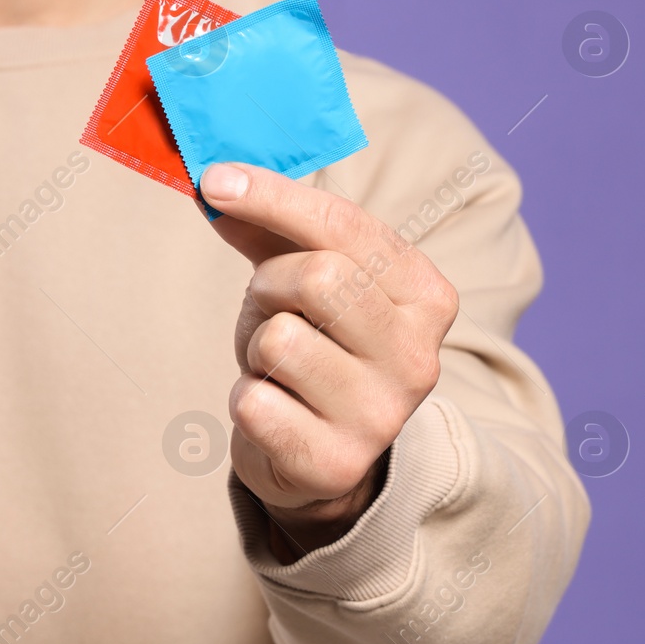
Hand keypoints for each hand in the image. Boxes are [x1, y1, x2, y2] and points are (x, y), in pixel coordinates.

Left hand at [199, 163, 458, 558]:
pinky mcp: (334, 463)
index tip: (217, 179)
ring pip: (280, 340)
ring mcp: (381, 417)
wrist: (320, 456)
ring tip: (277, 368)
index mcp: (427, 297)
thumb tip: (218, 182)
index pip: (345, 227)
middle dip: (270, 285)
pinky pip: (253, 401)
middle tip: (270, 309)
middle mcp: (418, 359)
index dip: (272, 196)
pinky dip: (247, 398)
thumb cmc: (314, 347)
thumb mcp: (302, 278)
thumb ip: (269, 227)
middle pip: (318, 276)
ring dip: (257, 348)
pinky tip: (274, 410)